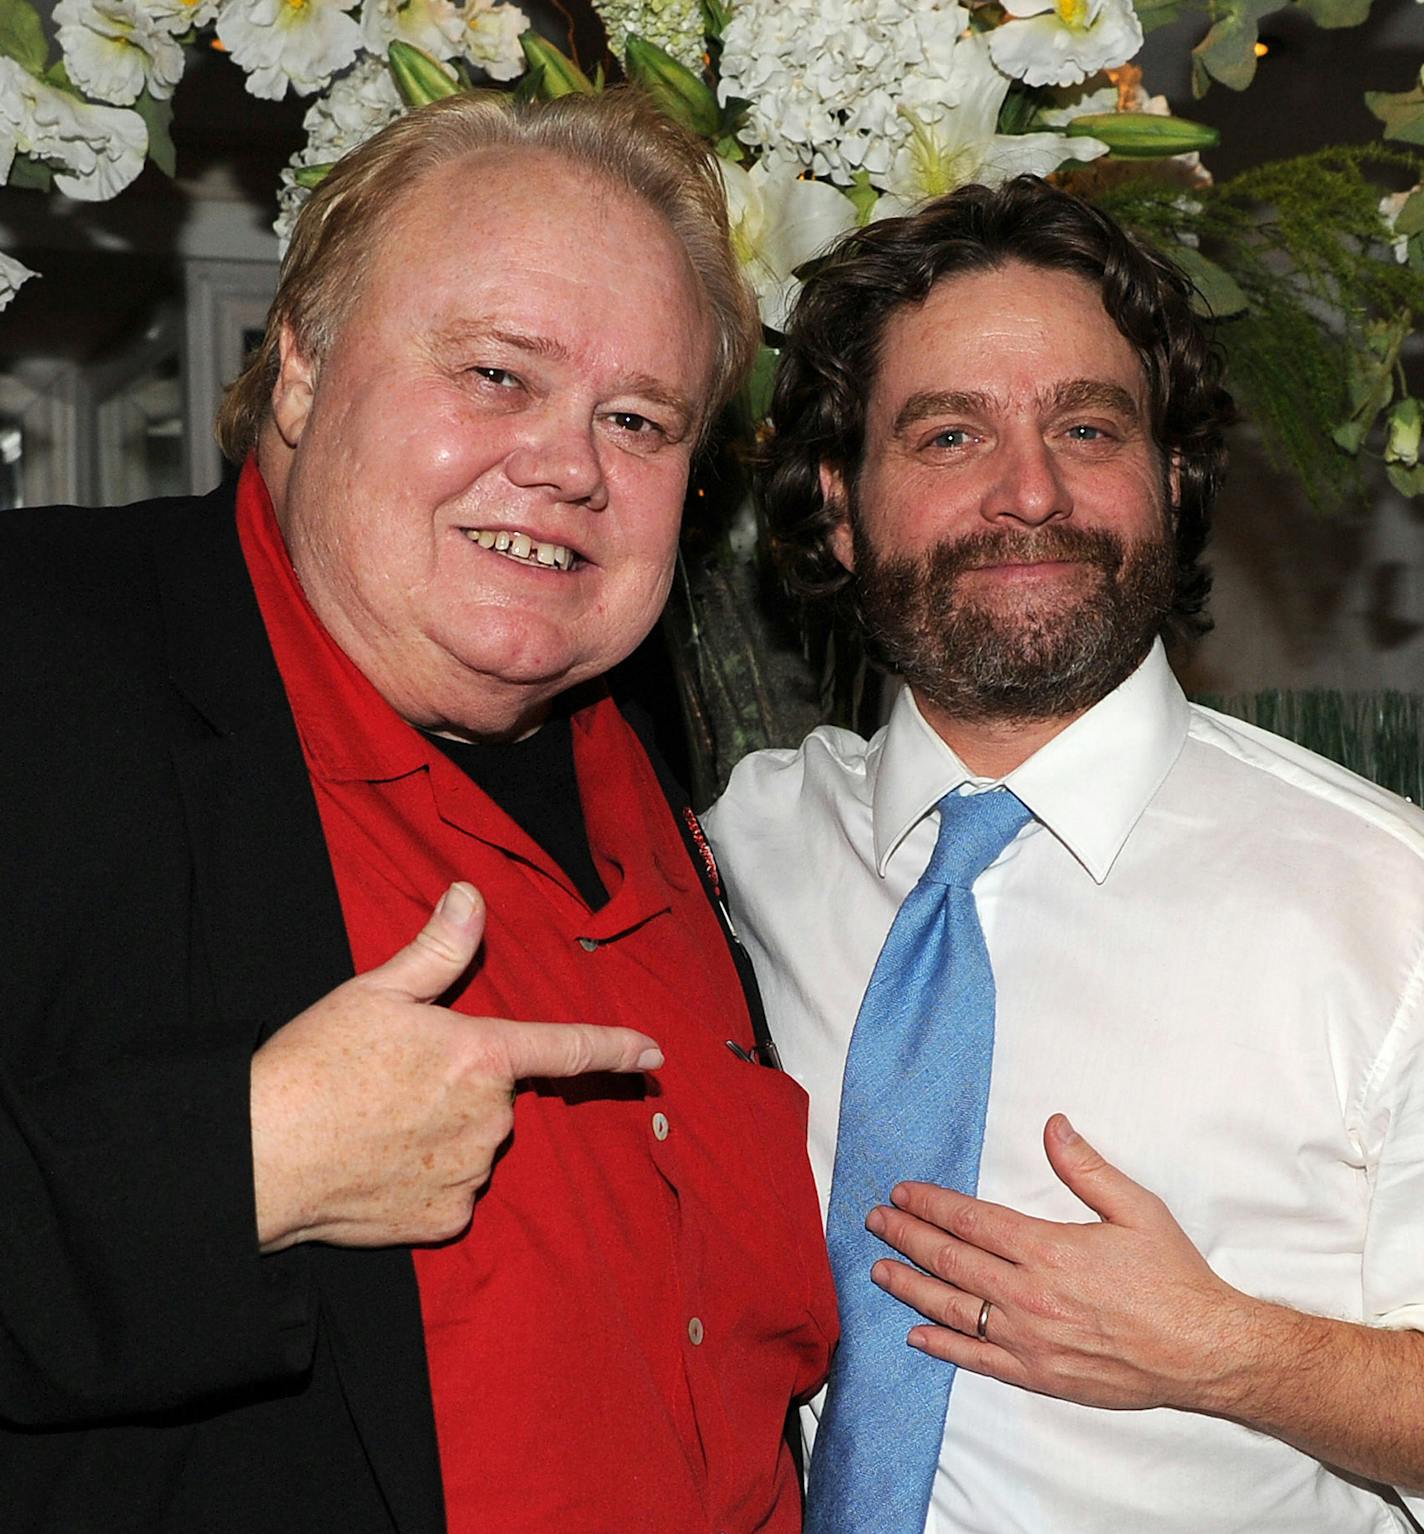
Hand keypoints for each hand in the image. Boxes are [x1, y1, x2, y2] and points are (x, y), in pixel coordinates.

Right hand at [250, 882, 661, 1251]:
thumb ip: (438, 948)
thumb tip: (472, 896)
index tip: (655, 1054)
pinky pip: (452, 1193)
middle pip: (497, 1097)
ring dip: (442, 1134)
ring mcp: (468, 1174)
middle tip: (392, 1082)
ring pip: (474, 1145)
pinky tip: (380, 1166)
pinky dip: (425, 1181)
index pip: (566, 1048)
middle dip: (460, 1086)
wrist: (259, 1156)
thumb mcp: (376, 992)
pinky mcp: (443, 1220)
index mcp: (481, 1056)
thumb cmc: (315, 1065)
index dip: (615, 1048)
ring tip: (376, 1124)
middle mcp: (488, 1119)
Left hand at [865, 1114, 1255, 1413]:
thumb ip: (1086, 1167)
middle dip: (906, 1237)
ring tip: (878, 1269)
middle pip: (950, 1261)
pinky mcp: (1039, 1376)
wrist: (1205, 1352)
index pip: (970, 1221)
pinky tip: (916, 1334)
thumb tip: (1053, 1125)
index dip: (930, 1204)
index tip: (903, 1192)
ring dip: (910, 1286)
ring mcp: (1030, 1340)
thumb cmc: (1173, 1278)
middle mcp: (1029, 1295)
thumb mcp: (1136, 1209)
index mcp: (1048, 1249)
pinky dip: (943, 1346)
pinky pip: (978, 1360)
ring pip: (954, 1309)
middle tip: (875, 1221)